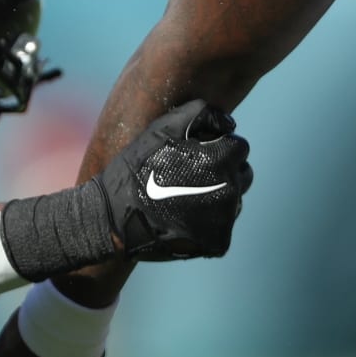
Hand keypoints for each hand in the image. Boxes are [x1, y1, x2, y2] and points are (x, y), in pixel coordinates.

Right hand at [100, 98, 252, 259]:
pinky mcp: (217, 242)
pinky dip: (209, 224)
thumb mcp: (163, 127)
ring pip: (235, 200)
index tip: (197, 155)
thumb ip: (202, 113)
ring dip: (219, 196)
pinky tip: (185, 219)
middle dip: (224, 171)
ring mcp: (225, 219)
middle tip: (192, 176)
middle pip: (243, 173)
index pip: (239, 146)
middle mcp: (230, 189)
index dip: (218, 147)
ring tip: (186, 198)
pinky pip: (224, 227)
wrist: (112, 217)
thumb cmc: (137, 168)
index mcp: (221, 158)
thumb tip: (230, 123)